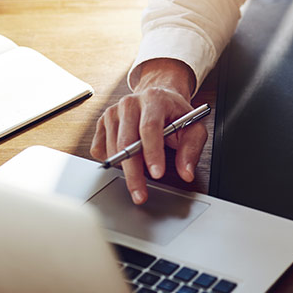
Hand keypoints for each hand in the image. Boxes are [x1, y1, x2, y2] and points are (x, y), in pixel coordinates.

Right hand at [90, 58, 205, 204]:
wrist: (159, 97)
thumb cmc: (175, 113)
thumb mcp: (193, 127)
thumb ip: (192, 148)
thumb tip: (186, 172)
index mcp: (154, 99)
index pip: (150, 127)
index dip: (152, 152)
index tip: (157, 173)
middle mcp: (130, 103)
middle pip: (126, 141)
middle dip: (133, 172)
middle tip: (140, 194)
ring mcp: (113, 112)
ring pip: (112, 148)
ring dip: (124, 168)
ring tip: (140, 174)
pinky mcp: (102, 122)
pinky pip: (99, 150)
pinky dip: (111, 161)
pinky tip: (126, 159)